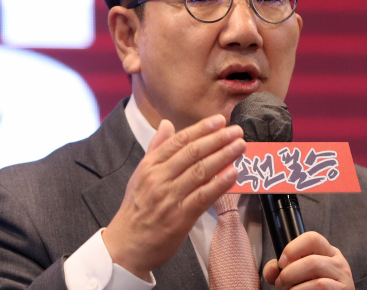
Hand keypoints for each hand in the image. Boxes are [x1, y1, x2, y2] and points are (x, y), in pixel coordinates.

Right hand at [102, 114, 244, 279]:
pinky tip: (233, 173)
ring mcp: (170, 198)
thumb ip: (156, 147)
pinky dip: (219, 184)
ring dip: (223, 157)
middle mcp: (159, 178)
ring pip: (200, 172)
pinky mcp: (180, 218)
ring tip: (240, 146)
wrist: (127, 245)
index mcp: (150, 166)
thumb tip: (167, 123)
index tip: (219, 121)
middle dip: (217, 139)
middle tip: (237, 131)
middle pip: (192, 153)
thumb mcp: (140, 173)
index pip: (179, 141)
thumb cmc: (136, 208)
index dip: (201, 129)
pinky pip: (203, 197)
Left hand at [263, 231, 353, 289]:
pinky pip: (320, 286)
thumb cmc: (313, 289)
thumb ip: (282, 271)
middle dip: (289, 274)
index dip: (293, 248)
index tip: (281, 263)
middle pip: (312, 260)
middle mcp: (338, 262)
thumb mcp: (299, 276)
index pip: (312, 238)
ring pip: (316, 274)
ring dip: (294, 285)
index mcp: (327, 252)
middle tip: (281, 284)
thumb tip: (271, 270)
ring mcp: (343, 278)